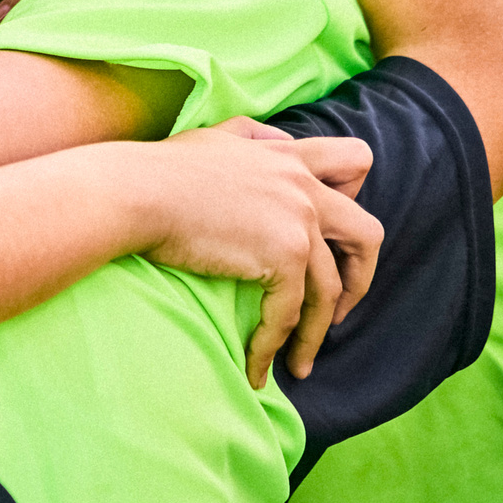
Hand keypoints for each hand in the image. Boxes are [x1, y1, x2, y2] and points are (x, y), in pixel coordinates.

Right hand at [120, 124, 382, 390]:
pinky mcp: (284, 255)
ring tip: (299, 362)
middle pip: (367, 233)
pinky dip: (275, 346)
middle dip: (360, 276)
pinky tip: (257, 368)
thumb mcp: (212, 136)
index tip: (333, 233)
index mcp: (287, 157)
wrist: (134, 192)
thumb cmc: (158, 169)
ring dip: (317, 331)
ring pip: (331, 287)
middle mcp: (302, 186)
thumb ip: (250, 134)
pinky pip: (291, 312)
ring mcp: (298, 221)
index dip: (357, 196)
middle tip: (336, 306)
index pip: (356, 161)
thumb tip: (273, 140)